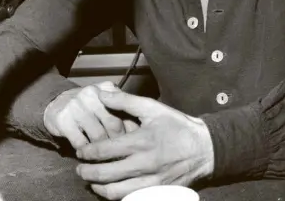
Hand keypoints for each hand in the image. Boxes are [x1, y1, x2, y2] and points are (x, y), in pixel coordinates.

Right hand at [43, 81, 131, 148]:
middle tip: (120, 154)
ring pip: (98, 136)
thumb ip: (120, 111)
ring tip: (105, 158)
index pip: (125, 110)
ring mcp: (76, 105)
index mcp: (106, 88)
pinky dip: (86, 152)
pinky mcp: (63, 119)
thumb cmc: (87, 106)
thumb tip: (137, 133)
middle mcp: (91, 93)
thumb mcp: (104, 101)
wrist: (56, 103)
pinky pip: (80, 143)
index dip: (131, 129)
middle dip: (118, 142)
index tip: (133, 142)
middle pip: (113, 124)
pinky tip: (87, 155)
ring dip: (102, 151)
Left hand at [75, 87, 214, 199]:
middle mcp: (143, 164)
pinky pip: (130, 198)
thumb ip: (125, 101)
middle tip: (79, 170)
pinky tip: (112, 189)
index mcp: (140, 141)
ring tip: (92, 182)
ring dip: (98, 188)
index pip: (104, 150)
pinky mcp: (157, 192)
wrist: (204, 148)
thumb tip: (103, 94)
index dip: (87, 152)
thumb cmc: (178, 126)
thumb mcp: (153, 108)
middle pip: (105, 174)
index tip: (81, 151)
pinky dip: (117, 196)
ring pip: (115, 192)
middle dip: (87, 173)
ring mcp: (151, 181)